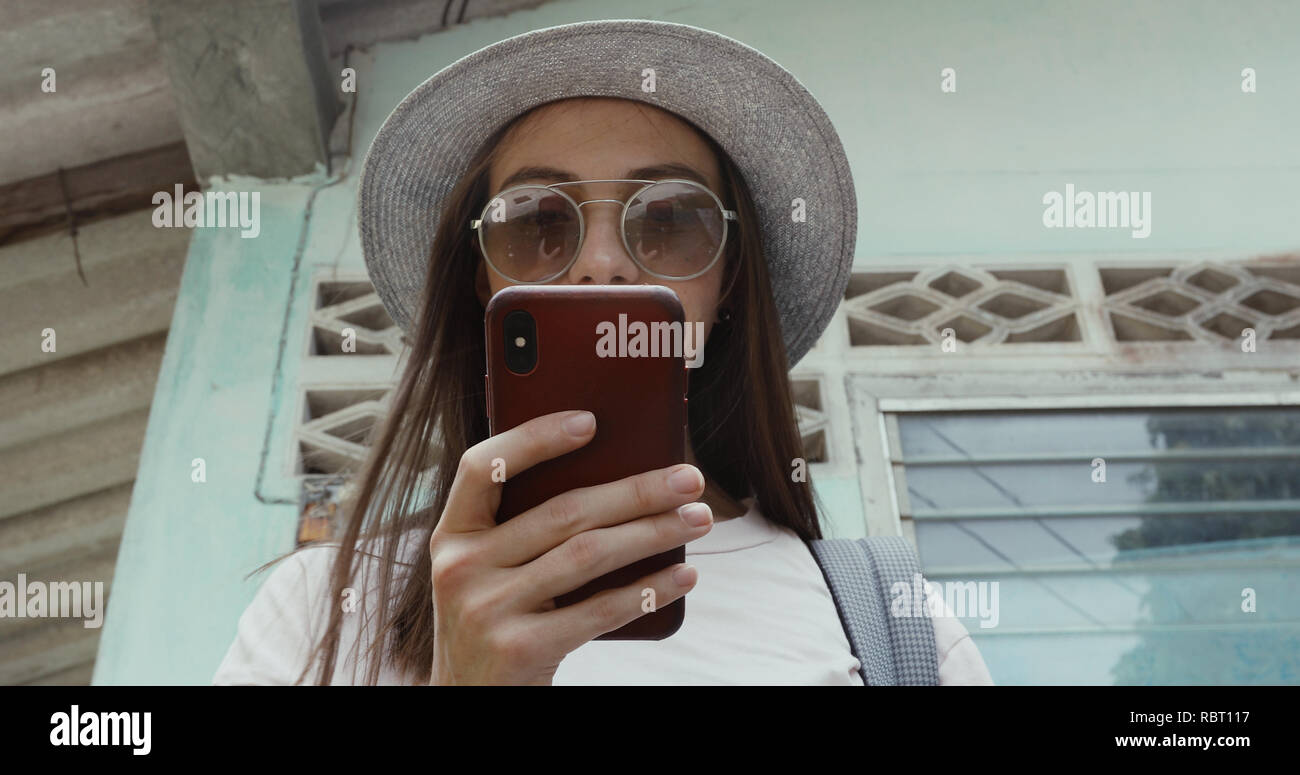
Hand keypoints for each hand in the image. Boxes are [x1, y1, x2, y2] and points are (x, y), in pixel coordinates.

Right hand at [426, 410, 711, 684]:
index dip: (535, 439)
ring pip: (587, 555)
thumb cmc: (497, 619)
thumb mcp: (488, 570)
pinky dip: (647, 590)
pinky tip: (681, 574)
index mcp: (452, 534)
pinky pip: (598, 610)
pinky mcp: (519, 649)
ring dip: (653, 533)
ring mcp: (487, 609)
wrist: (471, 700)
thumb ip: (525, 528)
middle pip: (562, 512)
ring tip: (697, 520)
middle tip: (689, 479)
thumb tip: (621, 477)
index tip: (591, 422)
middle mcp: (461, 567)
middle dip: (636, 491)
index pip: (482, 466)